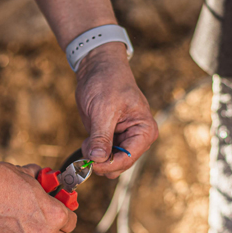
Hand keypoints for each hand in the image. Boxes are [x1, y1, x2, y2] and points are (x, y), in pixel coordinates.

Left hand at [76, 42, 157, 177]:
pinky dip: (92, 153)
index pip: (129, 158)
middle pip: (120, 166)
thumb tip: (98, 158)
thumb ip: (101, 136)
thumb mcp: (103, 109)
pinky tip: (87, 141)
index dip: (108, 164)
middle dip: (101, 161)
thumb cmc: (107, 81)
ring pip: (110, 164)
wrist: (98, 67)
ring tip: (87, 141)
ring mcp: (124, 141)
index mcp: (145, 131)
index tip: (90, 162)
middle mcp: (137, 139)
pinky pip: (102, 156)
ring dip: (95, 158)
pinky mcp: (111, 140)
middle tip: (86, 148)